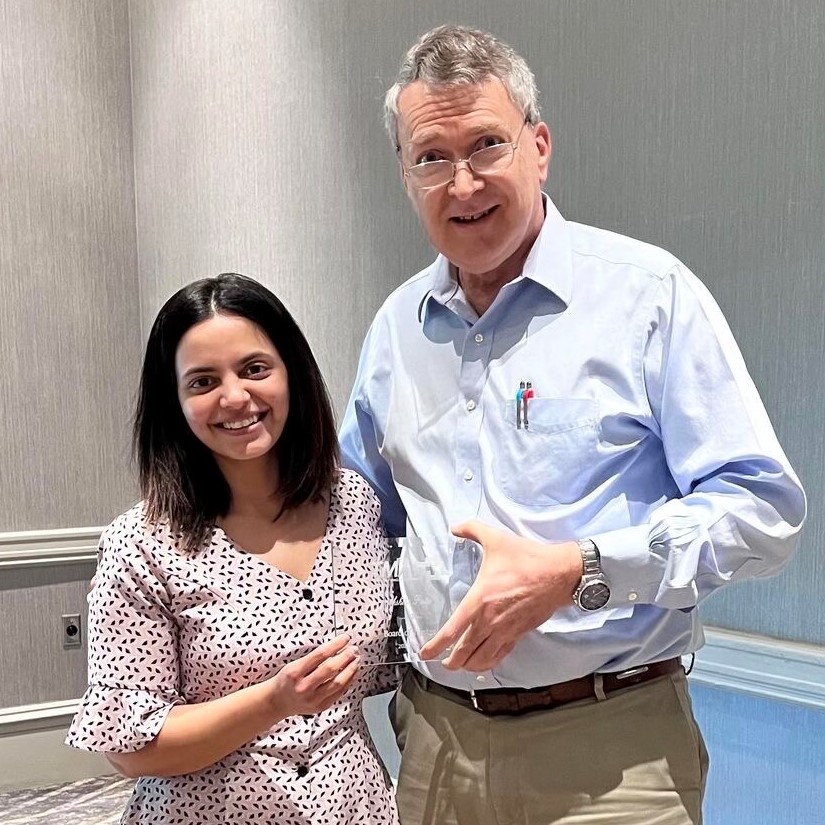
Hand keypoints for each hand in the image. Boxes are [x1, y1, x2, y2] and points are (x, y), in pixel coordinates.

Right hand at [269, 634, 359, 717]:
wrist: (279, 701)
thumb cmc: (287, 680)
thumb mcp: (294, 664)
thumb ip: (314, 658)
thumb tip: (337, 647)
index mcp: (295, 672)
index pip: (320, 655)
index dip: (335, 645)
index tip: (345, 638)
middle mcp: (304, 687)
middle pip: (330, 669)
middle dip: (346, 656)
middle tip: (354, 649)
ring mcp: (313, 699)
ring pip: (338, 682)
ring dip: (351, 669)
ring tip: (356, 659)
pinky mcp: (321, 706)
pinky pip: (339, 693)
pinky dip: (349, 681)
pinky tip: (353, 672)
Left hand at [418, 521, 581, 671]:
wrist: (559, 574)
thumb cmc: (528, 558)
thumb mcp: (496, 538)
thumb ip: (472, 530)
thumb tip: (455, 527)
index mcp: (480, 599)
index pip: (452, 630)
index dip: (436, 645)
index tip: (425, 653)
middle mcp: (491, 620)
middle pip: (465, 651)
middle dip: (451, 661)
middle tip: (442, 664)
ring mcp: (506, 629)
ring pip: (483, 657)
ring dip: (469, 664)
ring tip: (460, 666)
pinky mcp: (520, 633)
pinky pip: (501, 654)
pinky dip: (489, 662)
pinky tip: (485, 661)